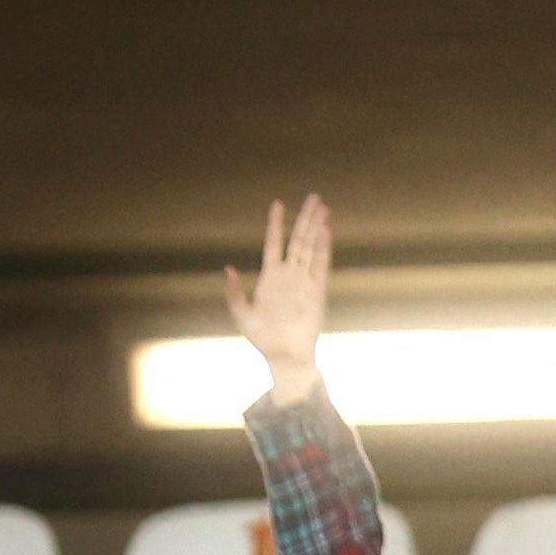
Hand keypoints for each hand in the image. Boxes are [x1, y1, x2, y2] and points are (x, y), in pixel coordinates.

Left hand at [228, 195, 331, 406]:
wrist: (284, 357)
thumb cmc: (262, 339)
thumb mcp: (241, 314)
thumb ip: (235, 292)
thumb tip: (229, 268)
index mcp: (270, 277)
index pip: (274, 243)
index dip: (276, 224)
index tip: (278, 203)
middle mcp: (290, 275)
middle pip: (298, 239)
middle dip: (306, 218)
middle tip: (314, 197)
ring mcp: (305, 282)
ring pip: (311, 247)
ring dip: (317, 227)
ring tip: (324, 208)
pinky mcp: (318, 292)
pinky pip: (322, 266)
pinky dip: (324, 248)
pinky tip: (327, 232)